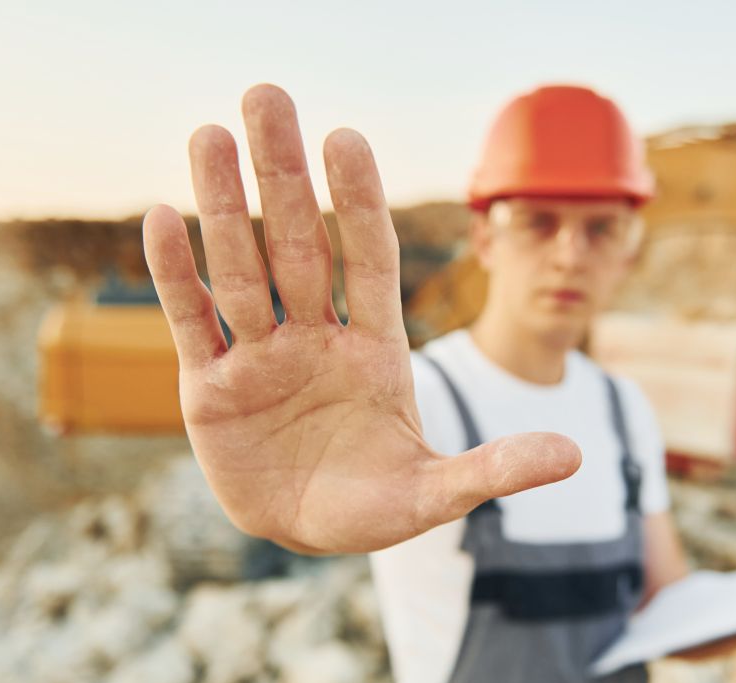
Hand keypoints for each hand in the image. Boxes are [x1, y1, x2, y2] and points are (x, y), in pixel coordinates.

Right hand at [142, 85, 580, 553]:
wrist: (306, 535)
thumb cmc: (376, 508)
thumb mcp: (438, 495)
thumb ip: (496, 469)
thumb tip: (573, 455)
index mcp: (375, 349)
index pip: (369, 259)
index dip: (357, 201)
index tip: (345, 138)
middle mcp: (317, 338)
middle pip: (299, 245)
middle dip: (282, 174)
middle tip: (266, 94)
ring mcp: (262, 357)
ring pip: (240, 269)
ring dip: (223, 205)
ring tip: (209, 133)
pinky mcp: (212, 388)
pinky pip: (192, 321)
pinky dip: (174, 274)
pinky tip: (162, 216)